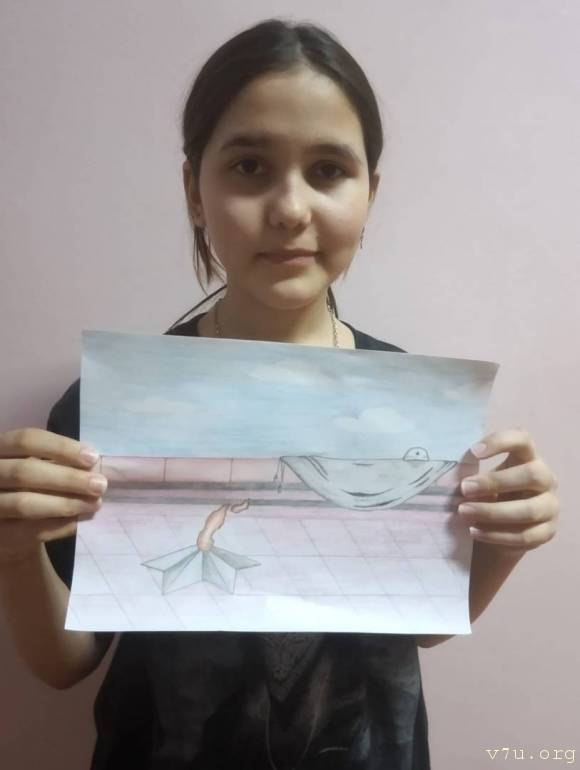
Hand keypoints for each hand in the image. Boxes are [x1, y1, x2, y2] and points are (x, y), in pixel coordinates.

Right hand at [0, 428, 106, 565]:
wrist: (9, 525)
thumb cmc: (30, 486)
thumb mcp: (39, 466)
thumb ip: (60, 462)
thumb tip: (93, 467)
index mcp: (0, 448)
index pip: (26, 440)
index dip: (61, 447)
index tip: (93, 457)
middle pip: (25, 472)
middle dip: (68, 479)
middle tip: (100, 485)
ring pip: (24, 504)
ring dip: (66, 504)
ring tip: (95, 504)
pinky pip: (28, 531)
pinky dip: (58, 526)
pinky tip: (79, 521)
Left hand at [458, 428, 558, 555]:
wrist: (498, 529)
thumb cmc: (486, 495)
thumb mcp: (479, 481)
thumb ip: (469, 474)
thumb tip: (445, 476)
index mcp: (527, 458)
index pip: (522, 439)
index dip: (501, 442)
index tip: (473, 451)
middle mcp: (545, 479)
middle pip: (531, 475)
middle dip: (494, 482)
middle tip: (464, 489)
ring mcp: (550, 506)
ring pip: (528, 510)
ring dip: (492, 512)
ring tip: (464, 513)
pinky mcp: (547, 531)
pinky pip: (524, 536)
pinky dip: (496, 535)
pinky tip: (474, 531)